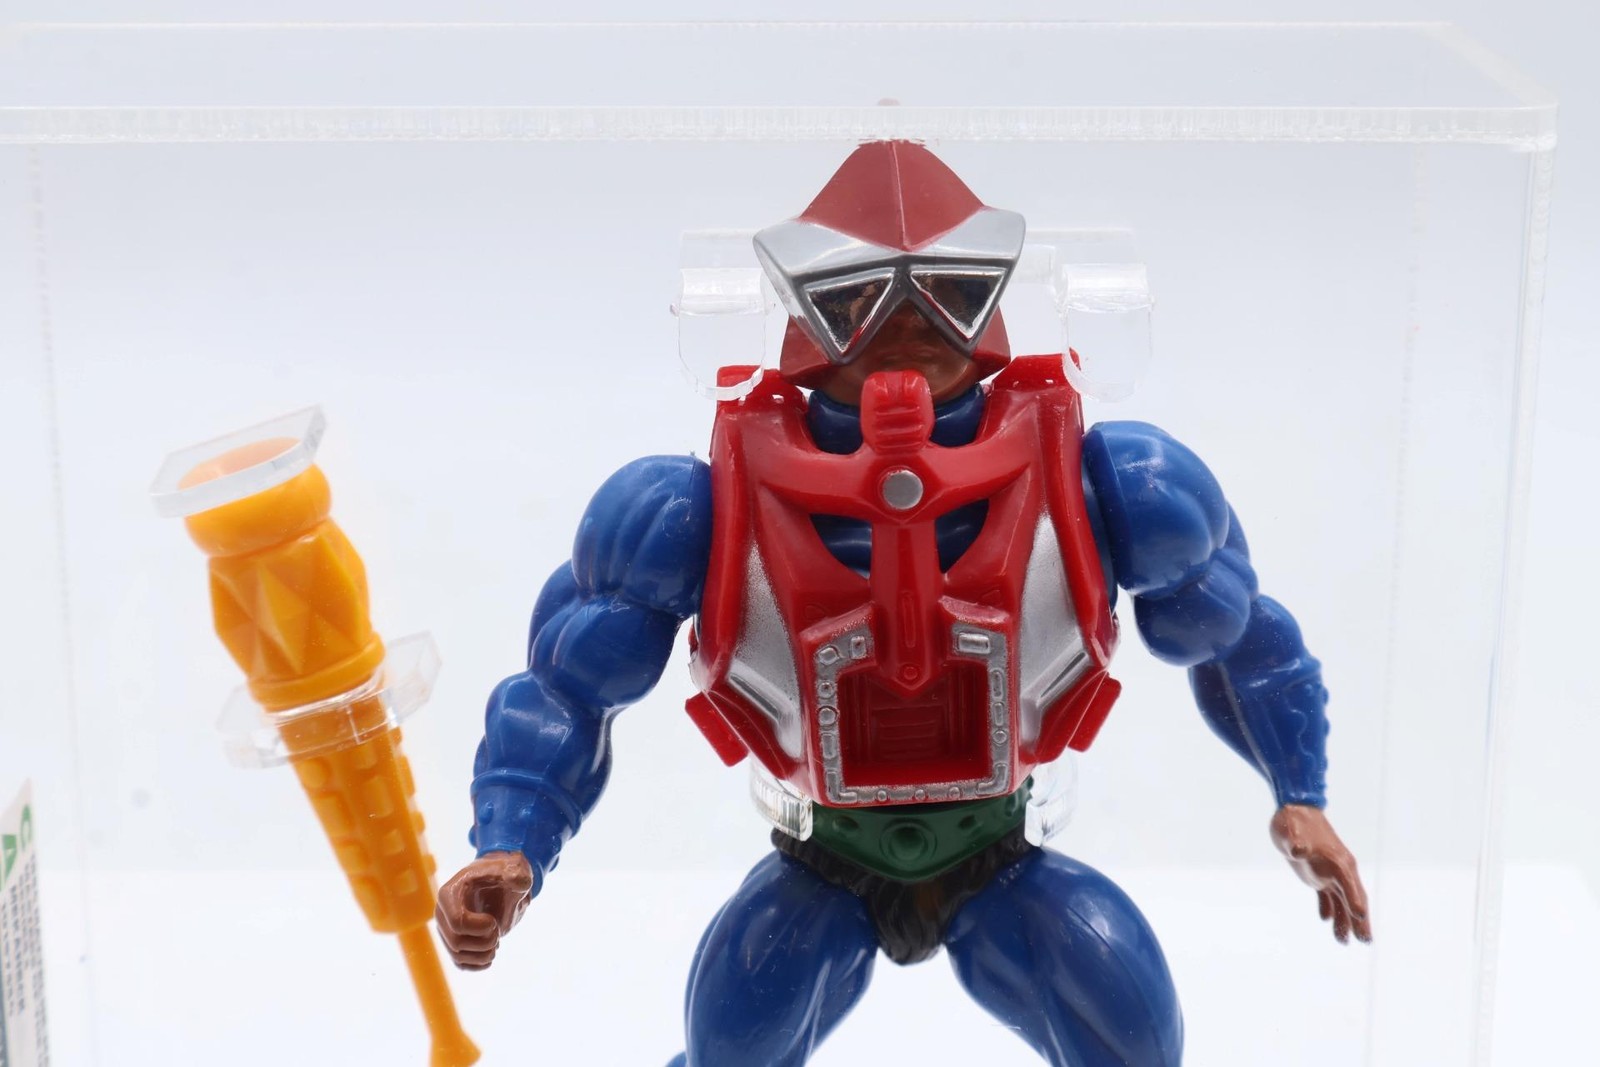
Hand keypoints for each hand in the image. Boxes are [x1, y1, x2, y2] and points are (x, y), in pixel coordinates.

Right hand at [435, 850, 536, 969]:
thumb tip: (517, 879)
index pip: (457, 921)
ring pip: (458, 956)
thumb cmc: (503, 874)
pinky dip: (480, 964)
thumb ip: (517, 874)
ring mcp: (447, 931)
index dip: (480, 927)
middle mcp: (442, 914)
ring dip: (484, 954)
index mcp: (450, 893)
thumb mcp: (514, 869)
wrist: (500, 884)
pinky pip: (461, 964)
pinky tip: (492, 952)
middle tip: (498, 931)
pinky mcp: (454, 944)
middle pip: (457, 943)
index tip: (493, 921)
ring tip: (497, 941)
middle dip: (484, 942)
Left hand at [1270, 804, 1371, 943]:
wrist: (1293, 810)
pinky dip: (1328, 908)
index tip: (1360, 916)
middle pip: (1354, 897)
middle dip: (1360, 920)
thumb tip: (1299, 850)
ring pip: (1342, 901)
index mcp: (1337, 860)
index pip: (1349, 883)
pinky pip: (1328, 896)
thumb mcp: (1291, 831)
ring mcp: (1330, 872)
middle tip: (1366, 941)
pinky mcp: (1318, 874)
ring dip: (1345, 921)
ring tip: (1344, 942)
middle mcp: (1339, 868)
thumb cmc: (1293, 820)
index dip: (1355, 899)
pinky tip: (1325, 920)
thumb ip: (1296, 842)